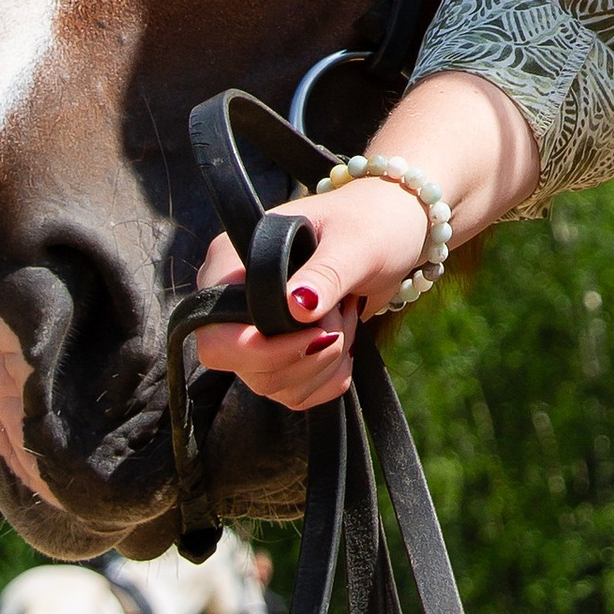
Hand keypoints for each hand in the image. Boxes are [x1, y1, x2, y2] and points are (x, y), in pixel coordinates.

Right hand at [187, 73, 540, 416]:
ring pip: (269, 384)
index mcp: (232, 260)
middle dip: (301, 354)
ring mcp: (256, 329)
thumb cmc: (374, 220)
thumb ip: (325, 273)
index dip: (256, 346)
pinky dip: (327, 379)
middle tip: (342, 313)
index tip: (314, 331)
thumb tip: (296, 307)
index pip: (212, 329)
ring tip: (347, 313)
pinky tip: (348, 346)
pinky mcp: (282, 352)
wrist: (401, 230)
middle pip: (239, 365)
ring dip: (322, 362)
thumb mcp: (355, 242)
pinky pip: (292, 393)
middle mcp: (234, 298)